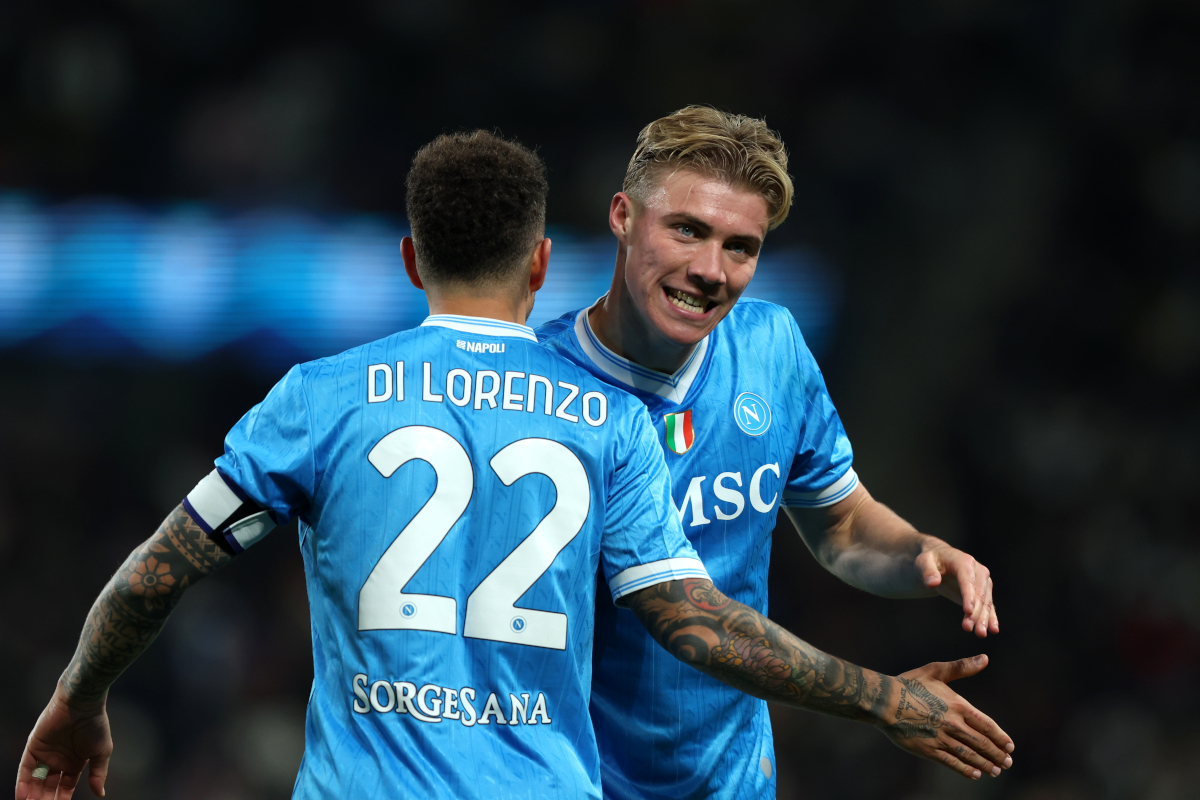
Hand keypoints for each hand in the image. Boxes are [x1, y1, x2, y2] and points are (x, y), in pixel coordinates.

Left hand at [15, 683, 110, 799]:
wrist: (82, 703)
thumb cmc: (95, 725)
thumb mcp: (101, 752)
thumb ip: (98, 773)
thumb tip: (101, 794)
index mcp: (75, 762)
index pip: (65, 786)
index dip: (61, 798)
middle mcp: (59, 760)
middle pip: (48, 786)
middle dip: (45, 799)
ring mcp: (45, 754)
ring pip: (35, 780)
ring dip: (32, 795)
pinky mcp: (33, 747)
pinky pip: (25, 768)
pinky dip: (22, 782)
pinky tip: (22, 796)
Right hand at [876, 655, 1013, 779]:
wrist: (885, 701)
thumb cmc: (909, 684)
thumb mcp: (936, 671)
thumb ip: (962, 667)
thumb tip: (985, 658)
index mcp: (959, 706)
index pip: (987, 725)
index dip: (1001, 737)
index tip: (1010, 746)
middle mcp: (954, 725)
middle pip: (982, 743)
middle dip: (997, 755)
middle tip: (1007, 763)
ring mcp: (942, 739)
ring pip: (970, 755)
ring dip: (985, 764)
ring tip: (996, 771)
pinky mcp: (929, 750)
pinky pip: (952, 763)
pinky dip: (965, 770)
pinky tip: (974, 774)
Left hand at [915, 544, 997, 636]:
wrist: (939, 561)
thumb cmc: (930, 561)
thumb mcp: (923, 562)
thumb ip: (928, 571)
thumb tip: (933, 582)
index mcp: (964, 562)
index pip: (968, 581)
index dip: (968, 596)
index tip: (967, 611)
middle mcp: (978, 571)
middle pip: (979, 594)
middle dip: (975, 612)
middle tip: (969, 628)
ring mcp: (983, 583)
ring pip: (985, 603)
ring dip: (983, 618)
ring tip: (980, 633)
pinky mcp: (983, 593)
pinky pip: (989, 606)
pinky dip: (991, 618)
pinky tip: (993, 629)